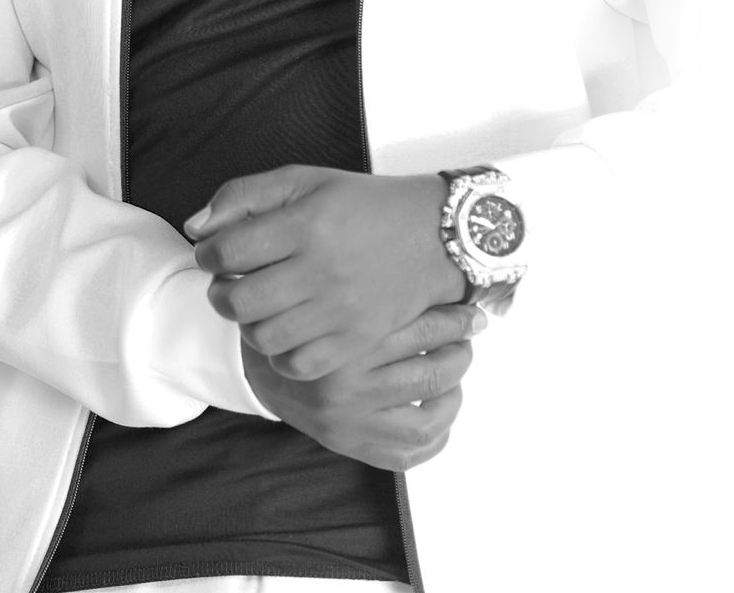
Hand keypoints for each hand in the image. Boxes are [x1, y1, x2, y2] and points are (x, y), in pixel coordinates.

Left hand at [185, 164, 464, 377]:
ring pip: (262, 337)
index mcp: (306, 223)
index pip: (227, 250)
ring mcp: (340, 310)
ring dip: (247, 324)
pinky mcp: (355, 340)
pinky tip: (285, 330)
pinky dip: (279, 353)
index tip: (214, 252)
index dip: (207, 254)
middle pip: (237, 300)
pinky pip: (296, 365)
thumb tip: (195, 228)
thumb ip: (244, 195)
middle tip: (230, 282)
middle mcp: (321, 268)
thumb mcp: (303, 181)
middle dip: (220, 292)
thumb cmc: (360, 204)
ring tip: (258, 305)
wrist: (430, 235)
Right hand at [241, 302, 484, 471]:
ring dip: (453, 395)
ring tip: (455, 372)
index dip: (457, 321)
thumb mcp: (335, 293)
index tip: (474, 313)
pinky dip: (434, 438)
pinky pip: (405, 455)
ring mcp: (349, 422)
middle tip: (468, 338)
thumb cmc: (306, 318)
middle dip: (460, 354)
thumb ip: (381, 287)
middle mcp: (346, 385)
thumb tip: (446, 279)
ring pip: (425, 420)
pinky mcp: (349, 445)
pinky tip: (440, 412)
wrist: (259, 362)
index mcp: (344, 339)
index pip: (422, 331)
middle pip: (431, 374)